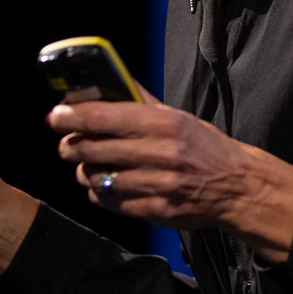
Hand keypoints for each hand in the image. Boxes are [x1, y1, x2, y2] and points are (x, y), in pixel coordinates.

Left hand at [47, 91, 292, 260]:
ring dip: (85, 172)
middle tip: (67, 144)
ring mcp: (160, 184)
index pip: (105, 116)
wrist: (237, 186)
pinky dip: (100, 194)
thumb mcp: (177, 116)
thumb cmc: (202, 147)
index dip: (72, 115)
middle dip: (71, 146)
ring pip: (98, 179)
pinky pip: (111, 203)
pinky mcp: (158, 211)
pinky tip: (106, 186)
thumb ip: (140, 102)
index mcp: (165, 123)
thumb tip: (105, 82)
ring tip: (89, 167)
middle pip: (94, 149)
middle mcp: (163, 153)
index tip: (55, 116)